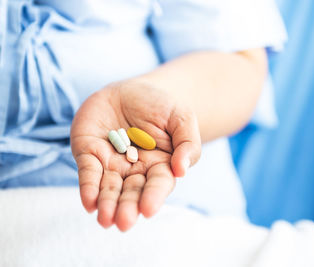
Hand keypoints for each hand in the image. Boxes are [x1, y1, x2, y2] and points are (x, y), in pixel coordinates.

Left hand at [70, 80, 200, 230]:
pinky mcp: (89, 153)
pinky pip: (88, 172)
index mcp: (160, 165)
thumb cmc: (161, 106)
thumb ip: (188, 144)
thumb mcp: (182, 118)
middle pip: (132, 192)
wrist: (132, 91)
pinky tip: (89, 202)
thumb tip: (181, 170)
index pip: (158, 184)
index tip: (148, 209)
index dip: (154, 196)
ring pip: (108, 187)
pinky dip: (87, 186)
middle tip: (123, 222)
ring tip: (105, 219)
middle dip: (127, 207)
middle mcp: (135, 170)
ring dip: (106, 204)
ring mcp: (111, 163)